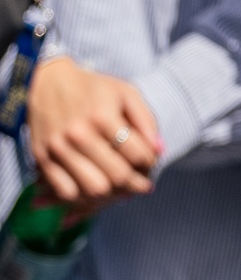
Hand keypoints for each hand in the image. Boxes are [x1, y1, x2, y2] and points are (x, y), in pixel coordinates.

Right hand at [26, 56, 161, 205]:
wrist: (45, 83)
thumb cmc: (93, 89)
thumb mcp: (125, 93)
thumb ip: (146, 121)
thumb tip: (159, 150)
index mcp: (103, 116)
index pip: (137, 154)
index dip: (150, 162)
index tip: (150, 161)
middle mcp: (79, 134)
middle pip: (117, 176)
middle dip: (136, 183)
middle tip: (142, 182)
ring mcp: (58, 148)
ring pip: (93, 189)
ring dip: (112, 194)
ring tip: (122, 187)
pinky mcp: (42, 159)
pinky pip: (66, 191)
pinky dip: (84, 196)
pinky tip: (96, 187)